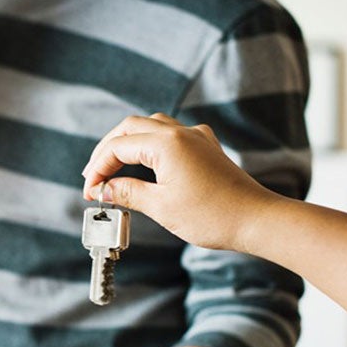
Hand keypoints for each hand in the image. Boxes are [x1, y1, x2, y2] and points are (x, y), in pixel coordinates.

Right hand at [81, 113, 279, 251]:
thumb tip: (104, 189)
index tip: (90, 192)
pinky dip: (149, 145)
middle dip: (107, 150)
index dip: (98, 168)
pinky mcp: (206, 148)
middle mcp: (181, 133)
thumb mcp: (161, 207)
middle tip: (93, 177)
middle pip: (130, 128)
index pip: (118, 147)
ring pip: (150, 127)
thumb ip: (128, 193)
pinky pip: (170, 135)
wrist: (257, 220)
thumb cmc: (212, 216)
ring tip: (113, 168)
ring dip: (127, 144)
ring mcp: (196, 138)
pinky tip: (145, 163)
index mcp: (166, 143)